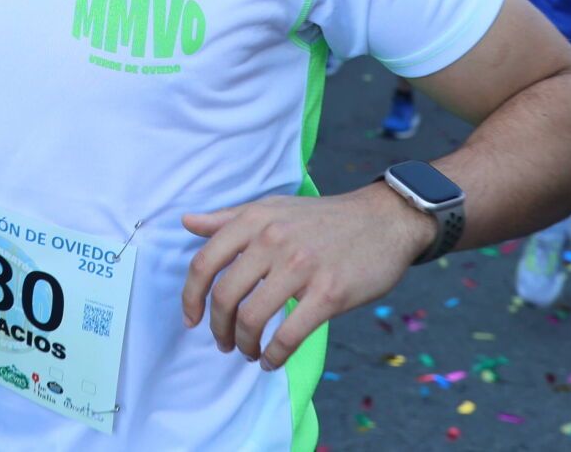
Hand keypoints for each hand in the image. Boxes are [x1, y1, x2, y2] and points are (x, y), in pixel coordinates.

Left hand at [182, 184, 429, 369]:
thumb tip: (186, 222)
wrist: (384, 220)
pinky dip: (274, 356)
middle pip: (225, 296)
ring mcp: (301, 267)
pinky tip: (272, 361)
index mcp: (254, 220)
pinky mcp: (329, 294)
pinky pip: (289, 335)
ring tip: (250, 352)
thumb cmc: (323, 218)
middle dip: (218, 329)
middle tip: (224, 344)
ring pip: (252, 318)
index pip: (205, 263)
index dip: (190, 297)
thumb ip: (228, 218)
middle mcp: (273, 240)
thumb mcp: (273, 208)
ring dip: (245, 345)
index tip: (191, 319)